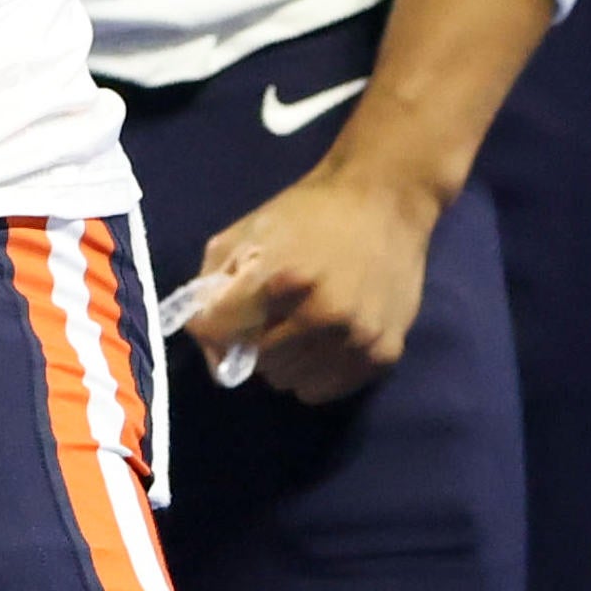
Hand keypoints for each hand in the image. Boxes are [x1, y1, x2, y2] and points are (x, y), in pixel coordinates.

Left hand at [176, 155, 440, 402]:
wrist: (386, 200)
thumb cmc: (310, 213)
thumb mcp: (247, 231)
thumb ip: (212, 284)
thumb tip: (204, 337)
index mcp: (284, 279)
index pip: (220, 333)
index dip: (213, 325)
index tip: (223, 314)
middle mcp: (323, 316)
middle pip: (256, 363)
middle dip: (252, 343)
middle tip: (268, 316)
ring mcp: (356, 340)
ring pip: (288, 382)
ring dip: (284, 361)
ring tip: (298, 327)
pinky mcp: (383, 355)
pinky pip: (324, 390)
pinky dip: (315, 373)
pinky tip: (323, 342)